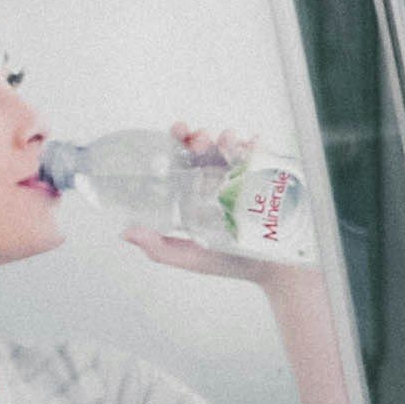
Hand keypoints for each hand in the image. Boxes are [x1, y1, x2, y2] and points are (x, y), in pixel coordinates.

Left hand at [122, 122, 287, 283]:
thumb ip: (159, 248)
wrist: (276, 271)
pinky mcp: (269, 179)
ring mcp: (245, 179)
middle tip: (200, 139)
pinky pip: (263, 157)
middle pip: (207, 149)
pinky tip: (253, 145)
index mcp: (197, 194)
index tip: (178, 132)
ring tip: (227, 142)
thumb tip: (128, 231)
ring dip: (228, 139)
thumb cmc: (233, 263)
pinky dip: (257, 147)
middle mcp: (219, 182)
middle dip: (202, 137)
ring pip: (234, 148)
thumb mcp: (191, 257)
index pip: (184, 160)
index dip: (178, 142)